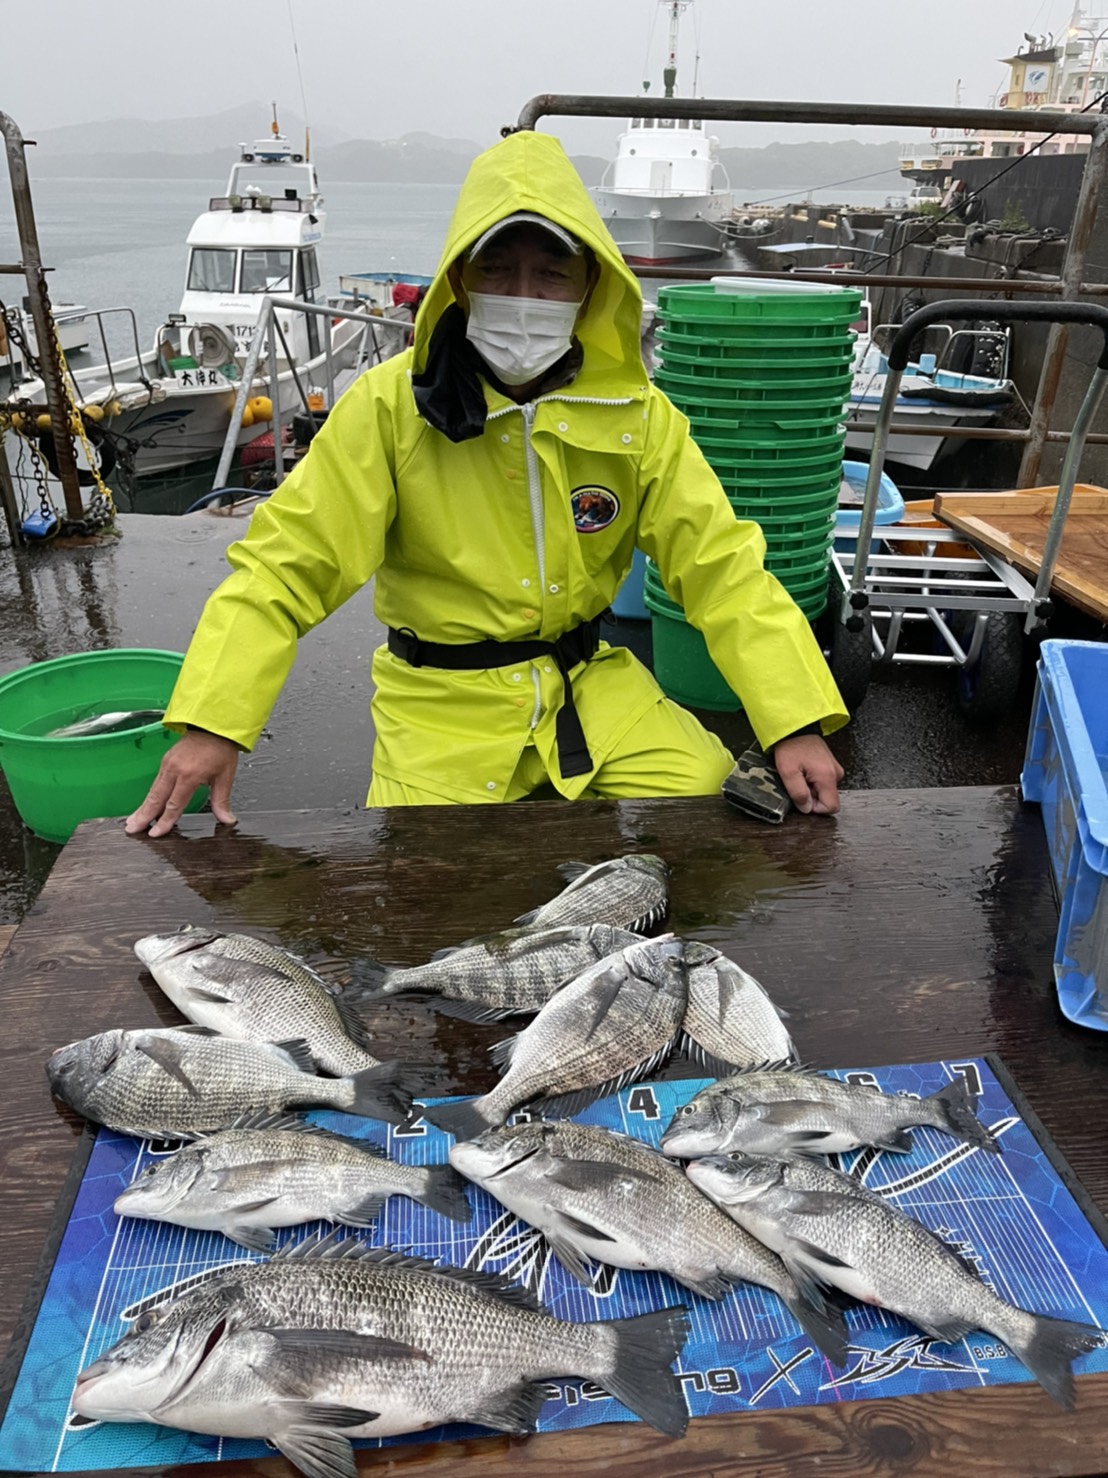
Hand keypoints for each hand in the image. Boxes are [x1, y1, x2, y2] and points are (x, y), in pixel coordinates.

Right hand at [125, 729, 239, 837]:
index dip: (165, 821)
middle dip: (143, 816)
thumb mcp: (225, 776)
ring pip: (153, 790)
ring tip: (133, 821)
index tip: (156, 833)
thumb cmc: (221, 748)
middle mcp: (175, 770)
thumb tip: (226, 820)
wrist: (213, 725)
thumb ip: (222, 800)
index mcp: (190, 775)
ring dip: (143, 807)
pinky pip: (156, 782)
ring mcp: (168, 764)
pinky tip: (145, 804)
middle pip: (156, 798)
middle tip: (132, 830)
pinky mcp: (166, 761)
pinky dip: (149, 795)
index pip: (174, 804)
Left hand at [773, 734, 843, 816]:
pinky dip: (812, 780)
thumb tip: (806, 808)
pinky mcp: (830, 765)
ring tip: (799, 774)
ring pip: (824, 790)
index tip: (801, 798)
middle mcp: (836, 773)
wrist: (795, 727)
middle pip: (827, 799)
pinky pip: (823, 781)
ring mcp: (834, 768)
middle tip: (797, 782)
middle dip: (811, 796)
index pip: (831, 807)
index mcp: (828, 776)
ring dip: (810, 787)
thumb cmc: (791, 745)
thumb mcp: (788, 772)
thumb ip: (798, 793)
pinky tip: (803, 770)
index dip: (814, 808)